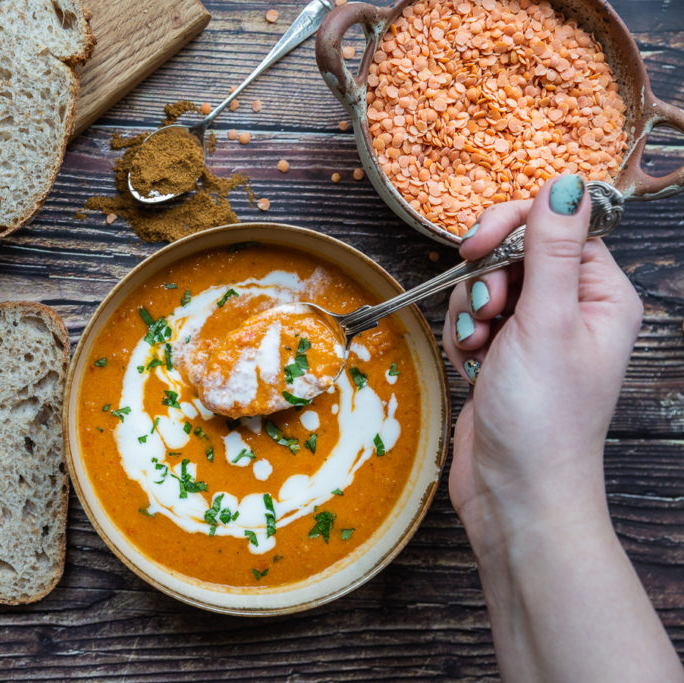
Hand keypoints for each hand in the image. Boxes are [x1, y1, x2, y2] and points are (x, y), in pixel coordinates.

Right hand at [442, 174, 642, 545]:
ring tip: (480, 348)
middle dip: (486, 278)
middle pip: (516, 251)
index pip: (556, 225)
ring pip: (485, 283)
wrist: (514, 493)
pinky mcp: (503, 354)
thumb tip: (566, 182)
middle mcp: (572, 308)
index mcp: (602, 294)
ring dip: (470, 312)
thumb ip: (550, 248)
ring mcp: (536, 332)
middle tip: (485, 311)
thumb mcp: (546, 322)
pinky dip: (463, 337)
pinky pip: (470, 318)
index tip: (478, 248)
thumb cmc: (543, 417)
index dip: (514, 228)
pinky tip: (472, 365)